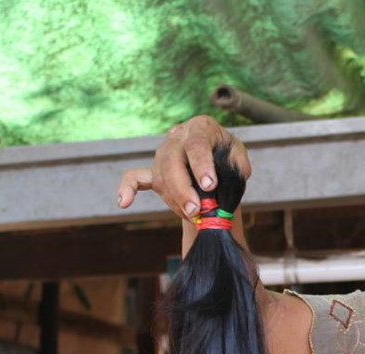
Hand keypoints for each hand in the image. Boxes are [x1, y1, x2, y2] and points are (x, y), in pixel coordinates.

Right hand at [117, 115, 251, 221]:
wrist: (217, 165)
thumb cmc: (229, 160)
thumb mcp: (240, 158)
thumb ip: (237, 166)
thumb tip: (228, 179)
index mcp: (201, 127)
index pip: (197, 144)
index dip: (202, 165)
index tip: (210, 185)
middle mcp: (178, 136)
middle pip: (172, 161)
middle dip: (183, 189)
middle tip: (196, 211)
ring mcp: (163, 153)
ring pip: (161, 176)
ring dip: (175, 200)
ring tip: (193, 216)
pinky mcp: (153, 170)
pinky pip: (134, 177)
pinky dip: (127, 188)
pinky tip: (124, 202)